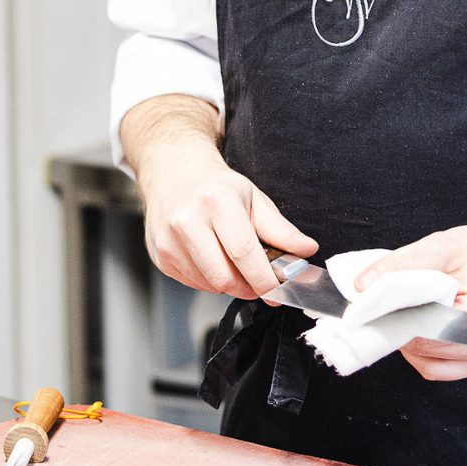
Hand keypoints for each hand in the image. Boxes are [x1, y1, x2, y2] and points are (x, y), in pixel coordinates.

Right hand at [140, 151, 317, 298]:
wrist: (174, 174)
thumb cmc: (217, 188)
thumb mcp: (254, 199)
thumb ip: (281, 229)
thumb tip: (307, 250)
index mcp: (217, 202)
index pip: (243, 252)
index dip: (264, 279)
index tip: (278, 291)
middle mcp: (187, 221)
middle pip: (224, 276)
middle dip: (249, 287)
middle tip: (260, 281)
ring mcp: (169, 241)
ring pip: (209, 284)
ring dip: (230, 285)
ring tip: (234, 263)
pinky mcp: (160, 256)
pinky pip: (194, 284)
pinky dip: (210, 281)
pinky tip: (213, 260)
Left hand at [354, 222, 466, 380]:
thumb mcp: (442, 246)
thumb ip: (400, 265)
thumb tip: (361, 286)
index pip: (423, 334)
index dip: (393, 320)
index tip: (374, 306)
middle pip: (424, 352)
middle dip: (401, 329)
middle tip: (391, 304)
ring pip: (429, 366)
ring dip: (411, 342)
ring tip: (412, 312)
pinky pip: (442, 368)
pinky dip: (425, 350)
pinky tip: (425, 325)